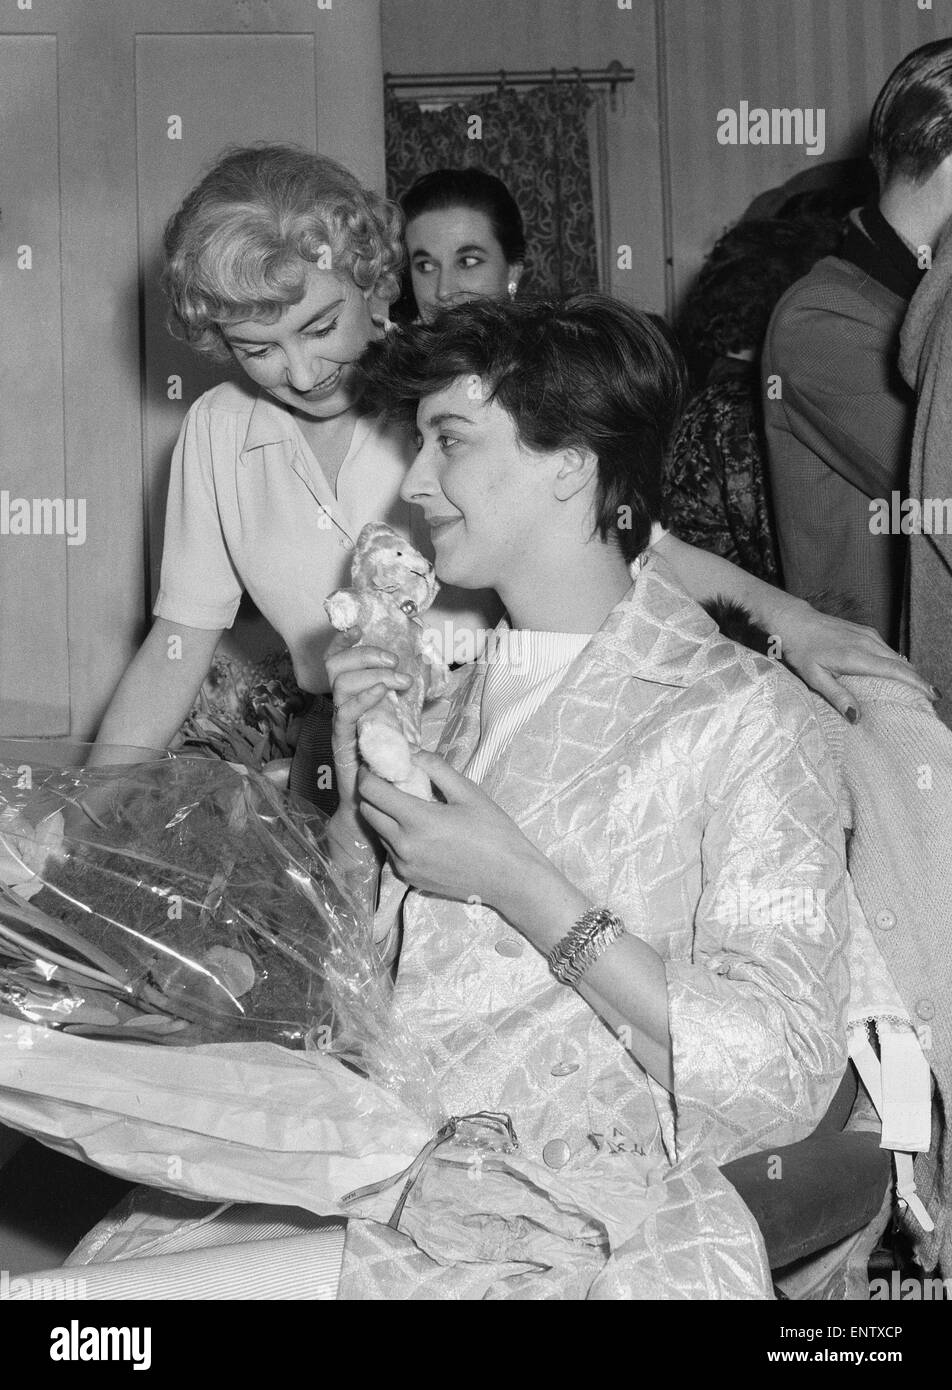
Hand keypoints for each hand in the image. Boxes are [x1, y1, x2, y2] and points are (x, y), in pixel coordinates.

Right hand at [325, 629, 410, 820]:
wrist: (374, 807)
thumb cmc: (390, 766)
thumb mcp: (400, 724)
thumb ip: (402, 701)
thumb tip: (421, 671)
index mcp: (354, 700)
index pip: (338, 662)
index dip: (344, 641)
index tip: (359, 626)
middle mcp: (343, 709)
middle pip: (335, 667)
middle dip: (364, 654)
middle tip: (394, 660)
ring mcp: (341, 726)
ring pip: (340, 685)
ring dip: (371, 673)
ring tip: (399, 679)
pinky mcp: (343, 745)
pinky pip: (345, 715)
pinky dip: (364, 697)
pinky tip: (382, 692)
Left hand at [356, 750, 544, 911]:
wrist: (509, 878)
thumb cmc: (494, 832)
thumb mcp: (468, 792)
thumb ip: (435, 767)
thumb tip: (409, 751)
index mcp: (417, 820)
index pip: (370, 791)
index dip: (368, 773)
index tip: (377, 764)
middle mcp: (403, 845)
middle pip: (366, 811)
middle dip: (372, 792)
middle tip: (391, 782)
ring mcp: (404, 865)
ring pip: (376, 831)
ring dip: (383, 815)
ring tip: (408, 806)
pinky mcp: (408, 878)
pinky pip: (389, 850)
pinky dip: (395, 836)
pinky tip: (418, 831)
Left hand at [774, 600, 936, 720]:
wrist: (794, 621)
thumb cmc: (801, 650)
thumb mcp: (814, 677)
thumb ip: (837, 696)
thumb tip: (857, 717)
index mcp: (857, 656)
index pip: (895, 671)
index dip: (917, 683)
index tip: (933, 696)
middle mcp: (867, 643)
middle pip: (901, 664)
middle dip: (918, 680)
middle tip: (930, 700)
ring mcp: (868, 635)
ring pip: (896, 656)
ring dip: (909, 671)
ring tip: (919, 690)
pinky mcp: (865, 631)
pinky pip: (887, 649)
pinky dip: (896, 662)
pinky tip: (898, 674)